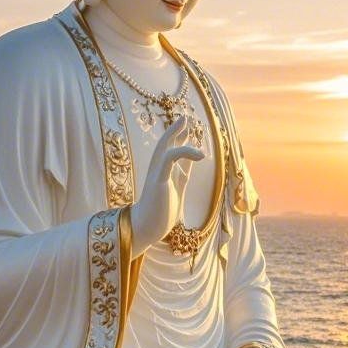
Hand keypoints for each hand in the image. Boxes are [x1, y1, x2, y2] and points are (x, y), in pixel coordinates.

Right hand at [129, 115, 204, 257]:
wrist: (147, 228)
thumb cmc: (161, 215)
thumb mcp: (177, 192)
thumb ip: (181, 179)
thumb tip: (188, 168)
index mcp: (163, 174)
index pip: (171, 152)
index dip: (179, 140)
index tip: (187, 130)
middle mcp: (158, 171)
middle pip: (164, 145)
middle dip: (174, 131)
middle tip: (184, 118)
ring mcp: (157, 174)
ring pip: (164, 147)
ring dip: (174, 134)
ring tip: (186, 124)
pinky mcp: (159, 179)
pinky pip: (170, 158)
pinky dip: (184, 152)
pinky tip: (199, 154)